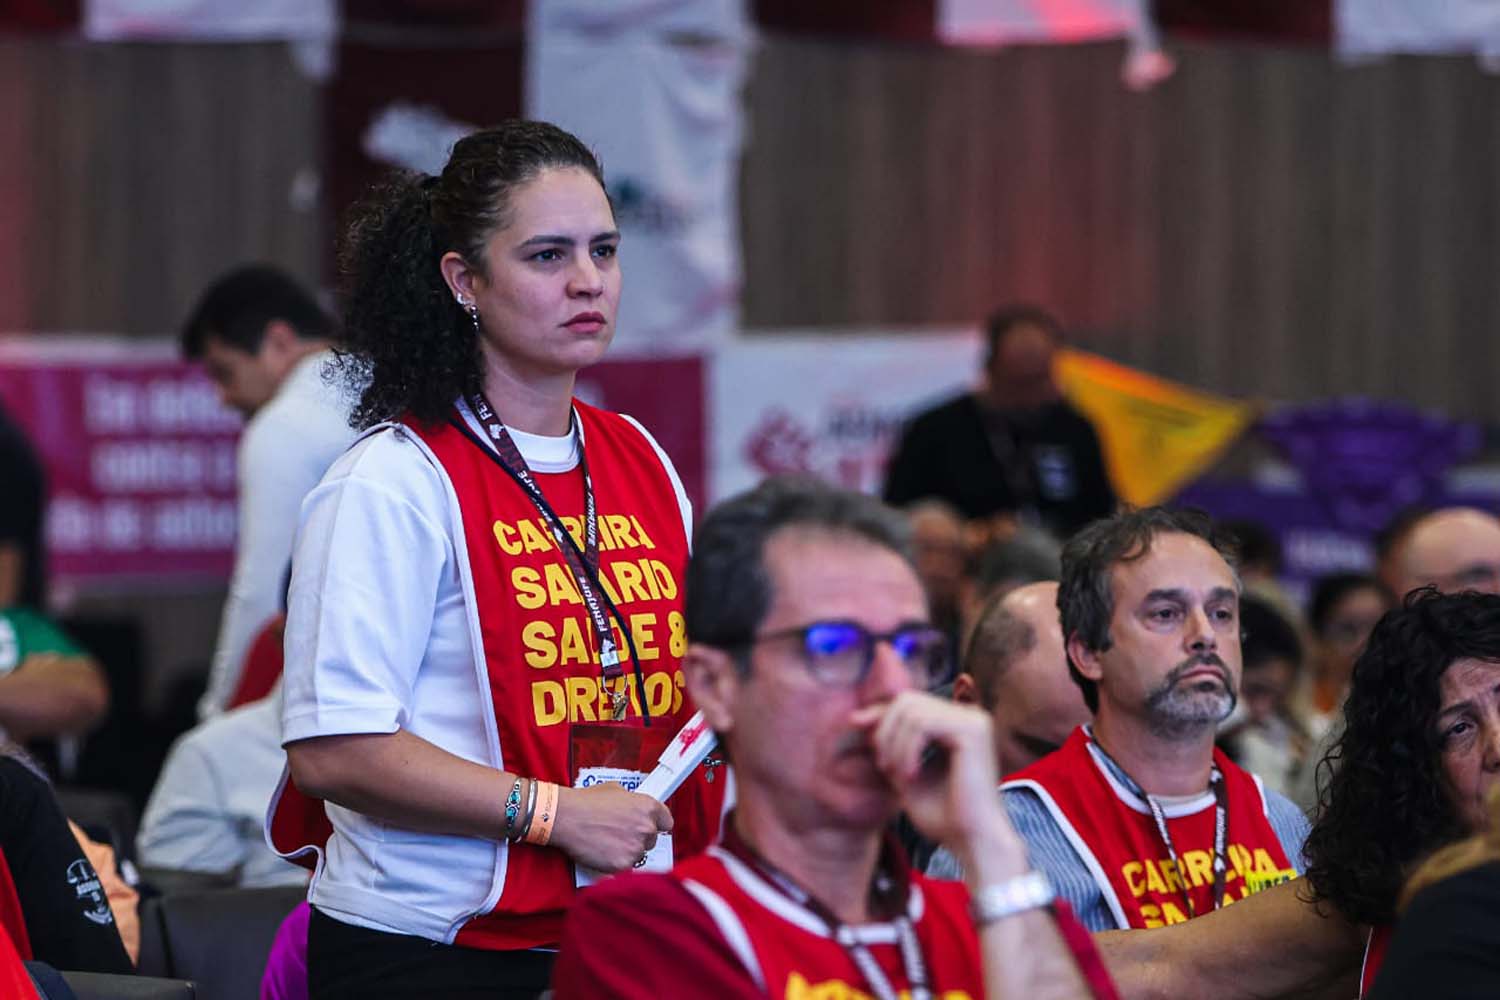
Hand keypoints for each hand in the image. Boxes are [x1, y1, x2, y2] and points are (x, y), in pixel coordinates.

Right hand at [549, 783, 672, 873]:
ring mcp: (635, 848)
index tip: (650, 827)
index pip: (667, 822)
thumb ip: (632, 801)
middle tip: (619, 834)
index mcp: (648, 807)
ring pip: (638, 855)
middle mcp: (646, 828)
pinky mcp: (622, 865)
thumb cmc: (585, 802)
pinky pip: (625, 868)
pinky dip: (615, 864)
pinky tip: (603, 854)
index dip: (656, 824)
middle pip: (651, 840)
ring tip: (607, 843)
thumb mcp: (615, 790)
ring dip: (626, 852)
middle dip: (637, 838)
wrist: (566, 817)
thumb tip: (634, 807)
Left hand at [853, 692, 1027, 880]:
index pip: (911, 703)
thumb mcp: (905, 774)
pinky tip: (910, 775)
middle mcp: (969, 717)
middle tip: (883, 766)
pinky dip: (907, 749)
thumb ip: (890, 746)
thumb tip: (860, 718)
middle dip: (885, 730)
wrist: (973, 842)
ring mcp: (974, 720)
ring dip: (894, 744)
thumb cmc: (944, 817)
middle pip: (908, 700)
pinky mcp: (973, 731)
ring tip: (896, 775)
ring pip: (912, 711)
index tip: (854, 723)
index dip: (880, 712)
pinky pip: (923, 724)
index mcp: (957, 725)